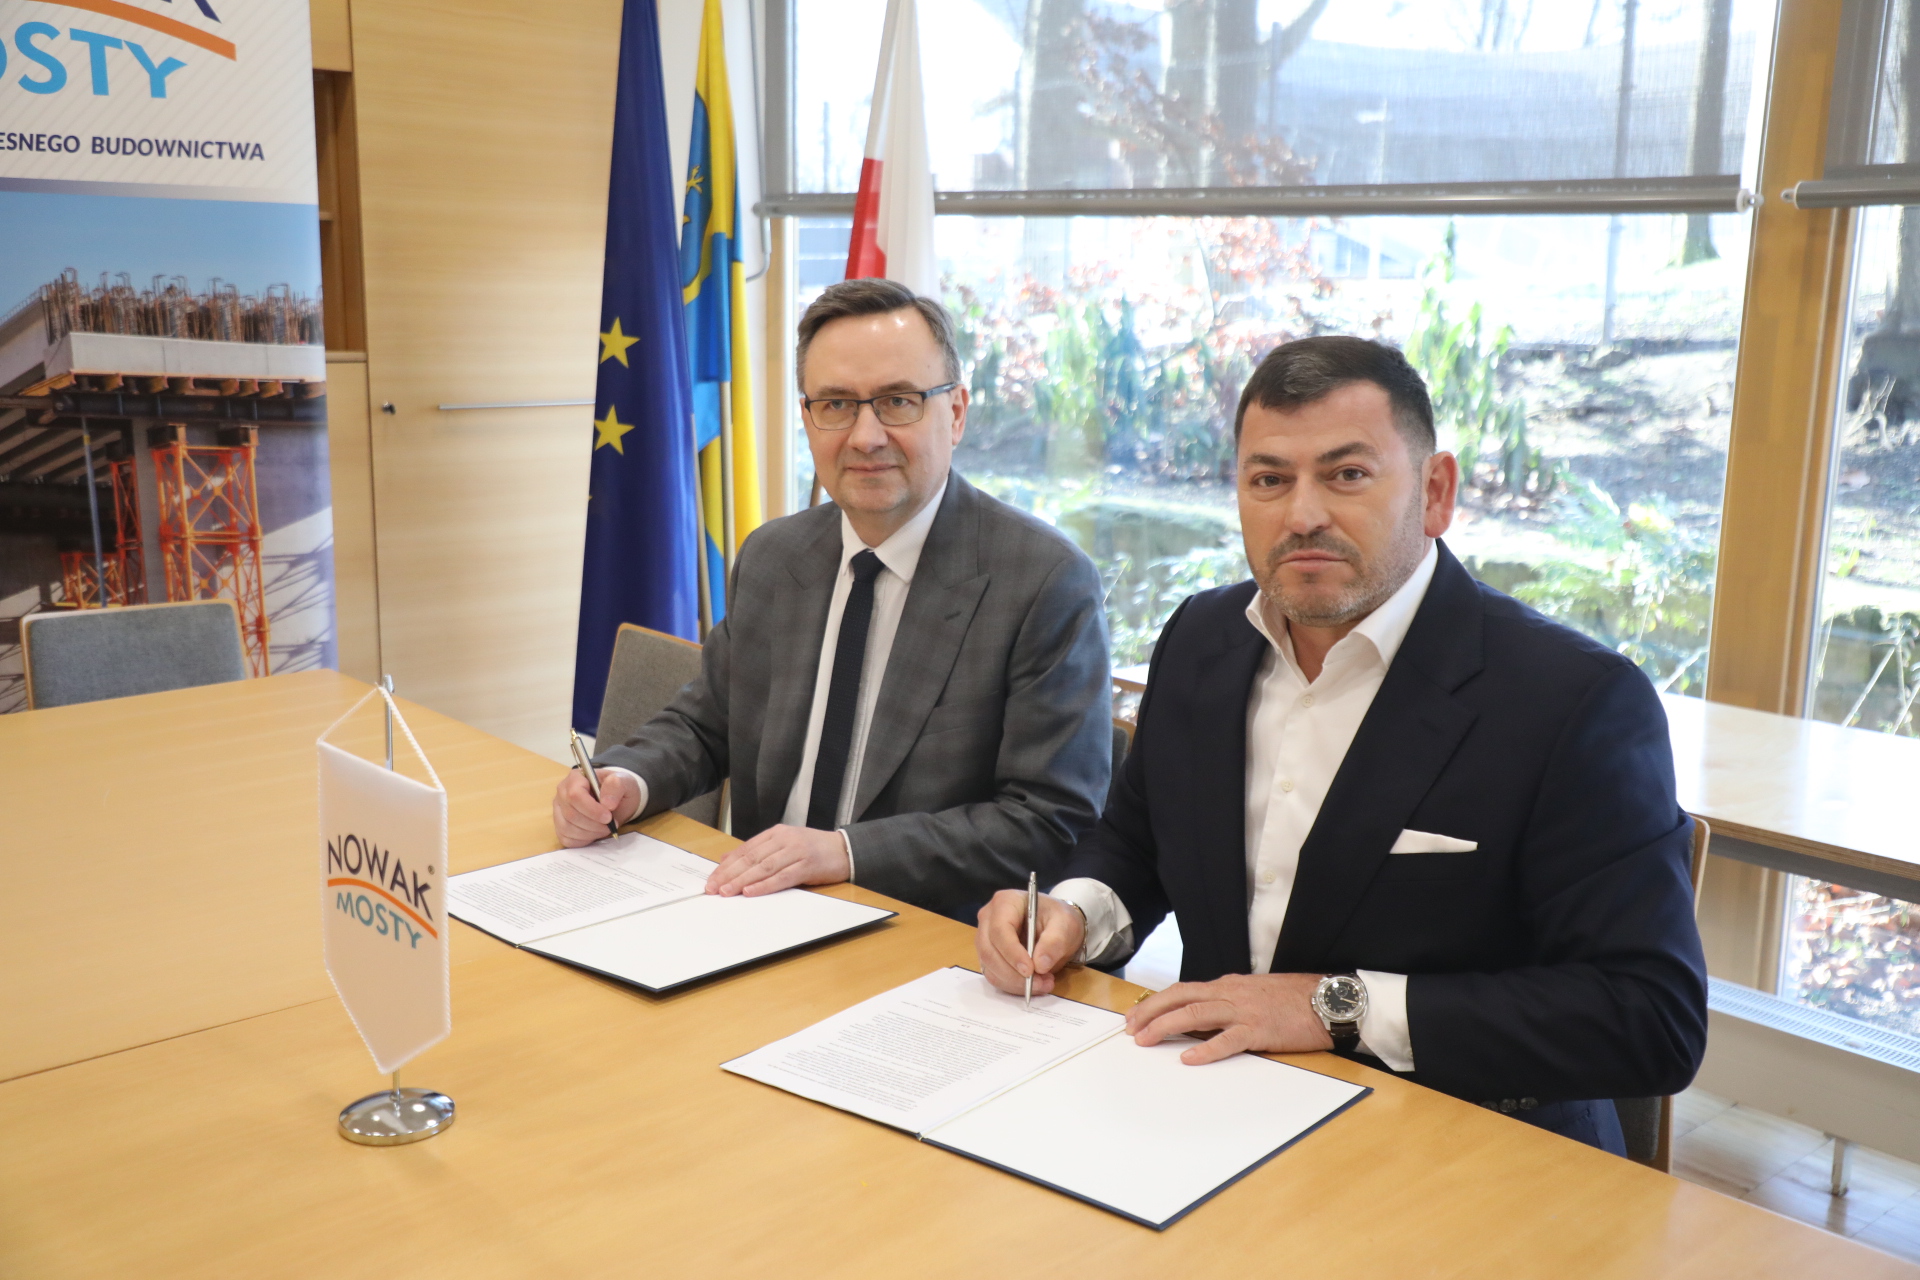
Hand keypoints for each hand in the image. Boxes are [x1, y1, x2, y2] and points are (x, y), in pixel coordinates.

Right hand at [551, 768, 638, 846]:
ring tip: (605, 828)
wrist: (617, 801)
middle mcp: (562, 793)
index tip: (608, 817)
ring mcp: (559, 811)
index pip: (575, 795)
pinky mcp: (560, 826)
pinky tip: (595, 833)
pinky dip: (583, 840)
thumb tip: (607, 803)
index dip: (591, 809)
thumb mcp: (624, 781)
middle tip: (611, 824)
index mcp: (575, 778)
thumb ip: (616, 786)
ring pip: (567, 828)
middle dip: (594, 824)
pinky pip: (566, 839)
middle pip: (571, 814)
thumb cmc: (617, 789)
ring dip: (590, 833)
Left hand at [704, 825, 849, 896]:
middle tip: (714, 888)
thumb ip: (757, 851)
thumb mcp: (783, 844)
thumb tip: (726, 859)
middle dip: (730, 874)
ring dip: (743, 881)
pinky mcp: (807, 866)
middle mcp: (784, 839)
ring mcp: (796, 851)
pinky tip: (751, 891)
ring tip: (727, 891)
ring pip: (764, 867)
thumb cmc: (812, 849)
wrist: (844, 849)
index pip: (745, 850)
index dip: (726, 865)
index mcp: (776, 833)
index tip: (712, 879)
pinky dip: (765, 885)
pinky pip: (782, 877)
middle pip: (751, 858)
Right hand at [975, 890, 1084, 997]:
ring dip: (1015, 982)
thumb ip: (1055, 941)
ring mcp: (985, 938)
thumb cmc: (1058, 919)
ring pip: (990, 967)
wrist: (1057, 926)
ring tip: (1043, 984)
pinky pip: (994, 976)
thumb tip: (1040, 965)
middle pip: (989, 951)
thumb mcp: (1065, 924)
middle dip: (1014, 973)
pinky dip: (1013, 986)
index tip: (1030, 971)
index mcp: (1005, 902)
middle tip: (1041, 983)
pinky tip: (1034, 985)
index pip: (999, 929)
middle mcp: (989, 918)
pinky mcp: (989, 956)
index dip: (1012, 952)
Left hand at [1125, 973, 1331, 1064]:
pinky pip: (1227, 1040)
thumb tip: (1201, 1018)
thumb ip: (1227, 1003)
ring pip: (1195, 1014)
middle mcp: (1230, 993)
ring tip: (1144, 1040)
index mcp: (1227, 985)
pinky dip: (1205, 1049)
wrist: (1327, 999)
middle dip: (1149, 1012)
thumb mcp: (1253, 994)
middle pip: (1179, 998)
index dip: (1155, 1002)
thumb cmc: (1293, 999)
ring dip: (1165, 1026)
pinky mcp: (1260, 1030)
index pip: (1182, 990)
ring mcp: (1244, 1011)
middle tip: (1129, 1029)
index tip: (1135, 1016)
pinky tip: (1188, 1058)